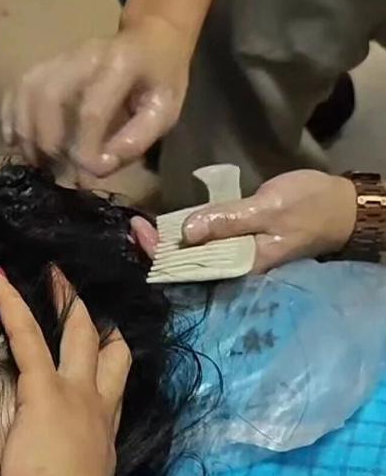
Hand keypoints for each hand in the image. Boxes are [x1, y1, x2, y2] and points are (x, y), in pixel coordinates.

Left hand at [0, 266, 131, 475]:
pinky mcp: (42, 389)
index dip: (111, 359)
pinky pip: (27, 336)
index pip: (113, 384)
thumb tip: (64, 469)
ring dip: (65, 300)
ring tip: (53, 272)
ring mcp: (74, 392)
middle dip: (93, 318)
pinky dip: (13, 305)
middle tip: (78, 291)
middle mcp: (97, 404)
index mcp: (104, 429)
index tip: (108, 341)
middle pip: (106, 350)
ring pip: (76, 333)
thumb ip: (76, 463)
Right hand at [1, 16, 187, 176]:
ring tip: (37, 162)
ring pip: (26, 89)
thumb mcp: (165, 111)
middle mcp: (83, 54)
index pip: (91, 111)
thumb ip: (135, 141)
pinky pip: (17, 87)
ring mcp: (60, 56)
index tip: (88, 176)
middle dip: (47, 140)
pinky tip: (15, 141)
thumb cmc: (161, 79)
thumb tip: (98, 167)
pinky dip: (10, 116)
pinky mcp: (46, 63)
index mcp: (120, 63)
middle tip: (55, 171)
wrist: (151, 40)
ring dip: (25, 131)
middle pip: (47, 94)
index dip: (85, 150)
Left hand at [130, 171, 357, 273]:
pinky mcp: (241, 242)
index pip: (192, 268)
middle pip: (189, 264)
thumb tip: (187, 233)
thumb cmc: (309, 207)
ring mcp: (238, 255)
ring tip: (143, 225)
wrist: (342, 207)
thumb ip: (227, 221)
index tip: (140, 231)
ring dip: (170, 242)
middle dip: (159, 249)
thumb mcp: (267, 209)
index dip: (161, 253)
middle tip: (133, 225)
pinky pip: (208, 243)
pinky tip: (171, 224)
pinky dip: (188, 234)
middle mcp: (236, 266)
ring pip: (196, 255)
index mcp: (242, 265)